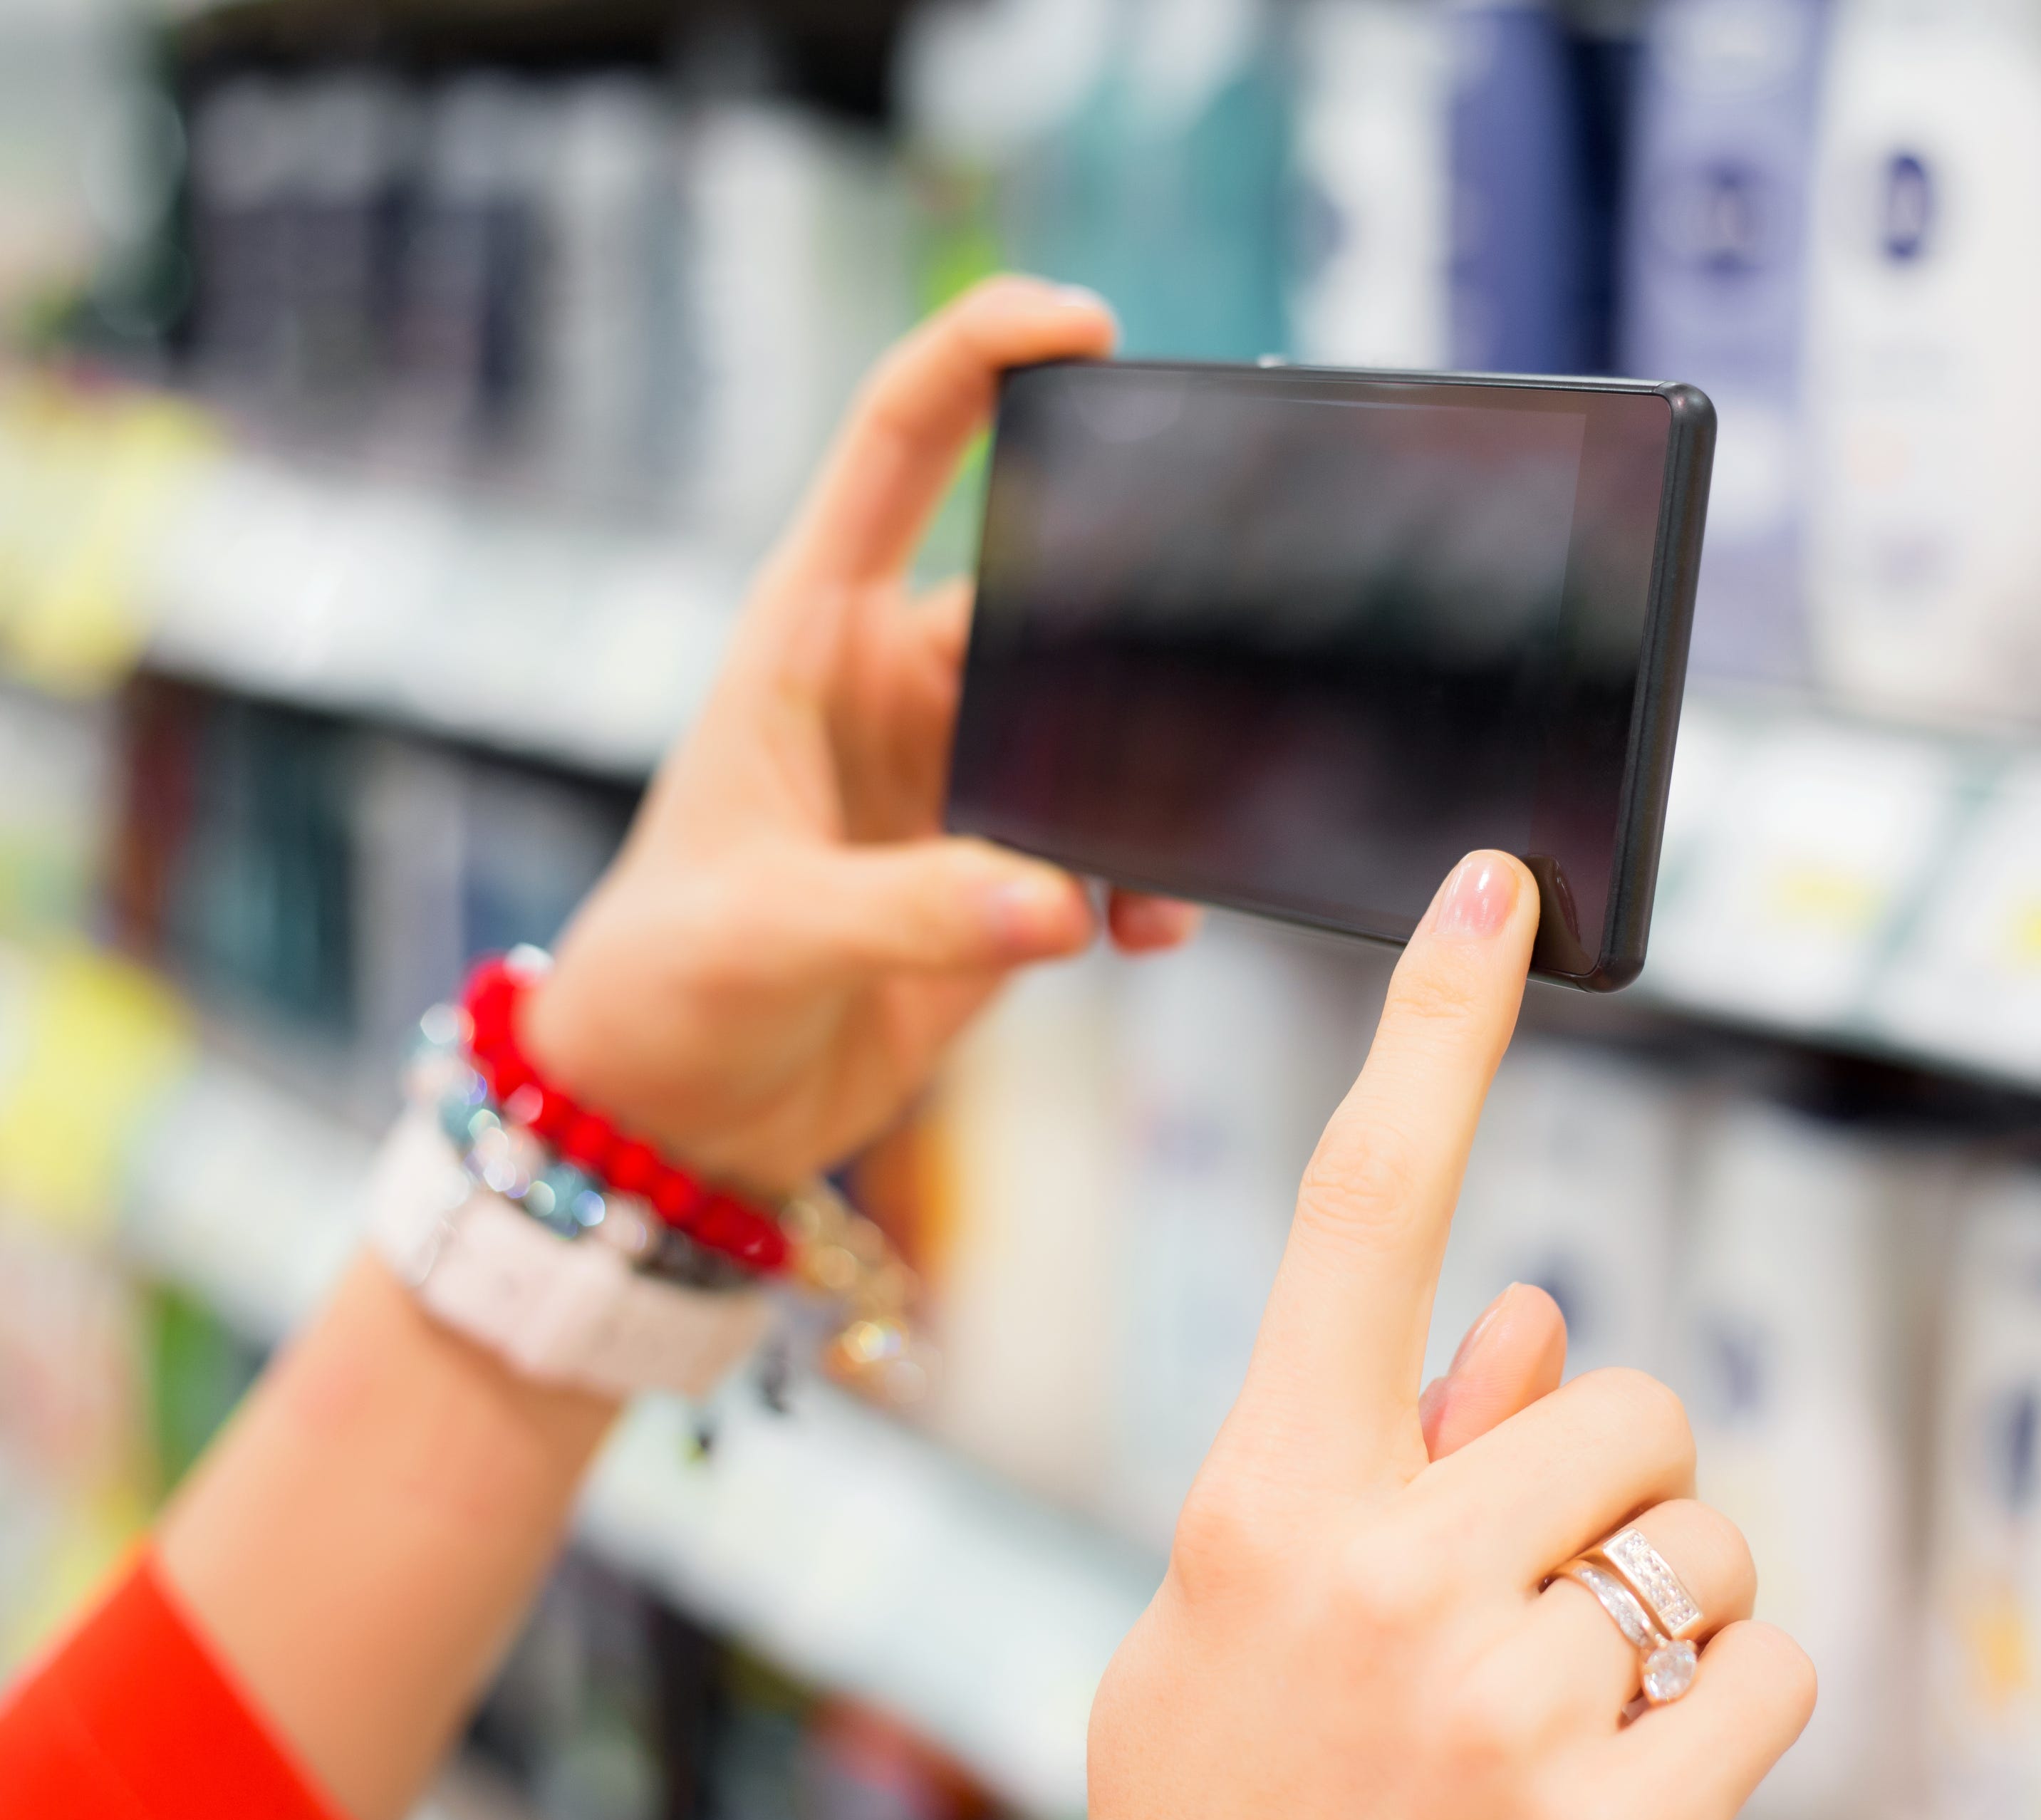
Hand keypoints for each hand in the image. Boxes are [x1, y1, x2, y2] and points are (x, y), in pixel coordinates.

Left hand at [524, 277, 1197, 1193]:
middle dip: (1138, 602)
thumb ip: (909, 912)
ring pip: (1097, 723)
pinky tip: (1149, 932)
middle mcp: (895, 688)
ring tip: (1168, 859)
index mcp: (809, 640)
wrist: (674, 1120)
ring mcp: (956, 778)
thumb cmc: (662, 992)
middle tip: (1225, 638)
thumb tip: (1060, 906)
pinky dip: (1147, 879)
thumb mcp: (762, 935)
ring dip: (1153, 775)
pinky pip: (1107, 843)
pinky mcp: (1000, 870)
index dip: (980, 357)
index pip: (896, 448)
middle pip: (1042, 587)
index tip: (1084, 324)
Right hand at [1091, 851, 1814, 1819]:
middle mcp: (1377, 1573)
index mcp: (1264, 1494)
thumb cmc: (1237, 1805)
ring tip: (1548, 1710)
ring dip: (1664, 1607)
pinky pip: (1769, 1674)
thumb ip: (1366, 1457)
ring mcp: (1491, 1703)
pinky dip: (1728, 1713)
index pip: (1360, 1205)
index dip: (1428, 1027)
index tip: (1491, 890)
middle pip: (1617, 1394)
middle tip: (1515, 1597)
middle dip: (1603, 1482)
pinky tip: (1623, 1777)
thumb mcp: (1233, 1618)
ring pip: (1705, 1542)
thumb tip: (1541, 1314)